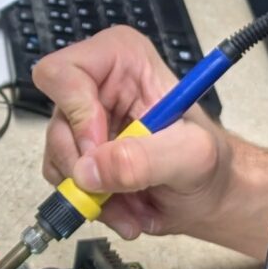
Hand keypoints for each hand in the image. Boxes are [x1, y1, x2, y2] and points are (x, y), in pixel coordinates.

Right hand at [31, 26, 244, 241]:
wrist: (211, 195)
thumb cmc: (211, 163)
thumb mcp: (191, 156)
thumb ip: (144, 158)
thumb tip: (89, 169)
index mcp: (122, 59)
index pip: (63, 72)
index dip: (77, 114)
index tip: (99, 149)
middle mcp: (96, 85)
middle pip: (56, 124)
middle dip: (87, 168)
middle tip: (119, 191)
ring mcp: (84, 122)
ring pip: (58, 159)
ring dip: (93, 194)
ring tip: (132, 208)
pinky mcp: (79, 154)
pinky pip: (64, 183)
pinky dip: (92, 205)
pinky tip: (124, 209)